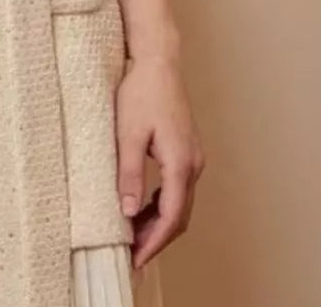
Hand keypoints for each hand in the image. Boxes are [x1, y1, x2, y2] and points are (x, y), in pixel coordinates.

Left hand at [115, 53, 204, 268]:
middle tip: (132, 255)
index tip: (135, 259)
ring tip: (133, 237)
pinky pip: (178, 188)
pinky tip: (142, 209)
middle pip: (179, 215)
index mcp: (180, 162)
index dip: (153, 242)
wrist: (157, 61)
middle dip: (156, 238)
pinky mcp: (186, 150)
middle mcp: (193, 163)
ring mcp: (193, 157)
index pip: (171, 216)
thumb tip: (128, 211)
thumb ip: (129, 173)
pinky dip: (162, 205)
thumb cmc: (141, 91)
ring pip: (180, 203)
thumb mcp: (127, 133)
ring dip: (159, 223)